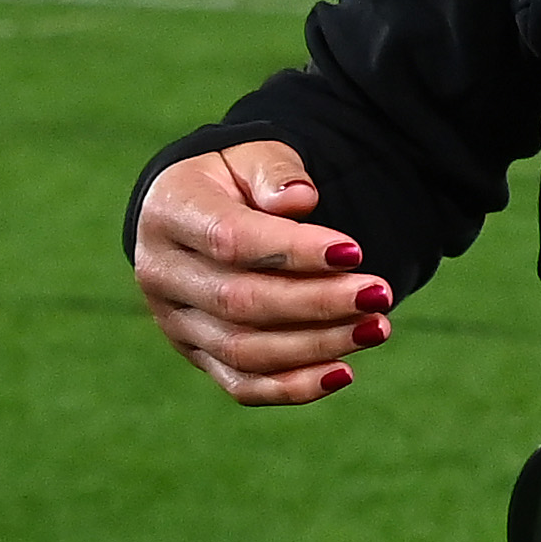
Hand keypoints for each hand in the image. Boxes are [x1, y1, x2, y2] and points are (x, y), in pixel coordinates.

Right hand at [133, 141, 392, 404]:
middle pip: (239, 301)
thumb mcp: (254, 154)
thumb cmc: (238, 179)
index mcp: (170, 214)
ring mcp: (175, 322)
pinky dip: (292, 387)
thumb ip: (275, 173)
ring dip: (316, 346)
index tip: (355, 251)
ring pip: (243, 350)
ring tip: (378, 328)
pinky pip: (241, 384)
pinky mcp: (197, 354)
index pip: (231, 240)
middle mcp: (161, 274)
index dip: (293, 251)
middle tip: (380, 294)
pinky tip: (343, 373)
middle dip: (316, 303)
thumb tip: (299, 199)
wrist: (205, 213)